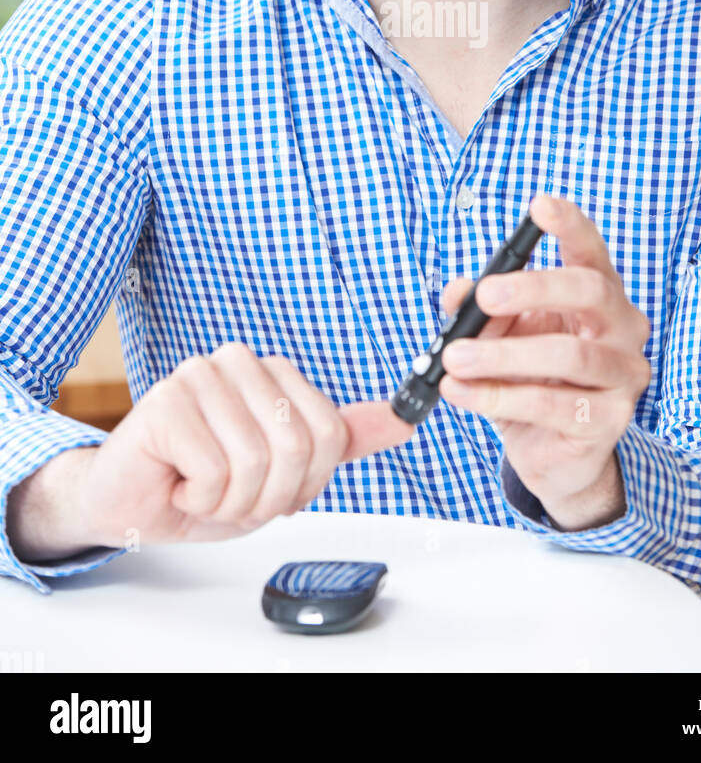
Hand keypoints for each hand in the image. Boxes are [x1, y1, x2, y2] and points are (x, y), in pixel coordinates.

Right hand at [72, 343, 413, 548]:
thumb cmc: (202, 483)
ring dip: (230, 501)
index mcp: (274, 372)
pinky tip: (176, 482)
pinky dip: (198, 498)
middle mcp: (238, 361)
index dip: (304, 483)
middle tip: (229, 492)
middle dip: (267, 496)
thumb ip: (342, 440)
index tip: (266, 486)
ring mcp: (199, 375)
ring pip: (257, 462)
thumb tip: (407, 418)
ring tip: (200, 487)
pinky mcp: (166, 402)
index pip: (330, 435)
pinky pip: (214, 471)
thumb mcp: (286, 470)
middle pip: (298, 448)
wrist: (129, 503)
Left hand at [439, 195, 650, 529]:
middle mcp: (622, 328)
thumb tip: (456, 292)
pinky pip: (551, 404)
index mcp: (599, 295)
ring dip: (502, 355)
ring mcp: (623, 376)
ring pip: (569, 354)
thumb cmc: (531, 379)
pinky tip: (462, 392)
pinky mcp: (609, 422)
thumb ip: (479, 310)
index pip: (591, 251)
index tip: (540, 206)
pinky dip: (498, 396)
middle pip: (590, 292)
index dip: (570, 225)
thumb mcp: (500, 335)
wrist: (553, 453)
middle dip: (533, 287)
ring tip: (454, 358)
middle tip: (484, 295)